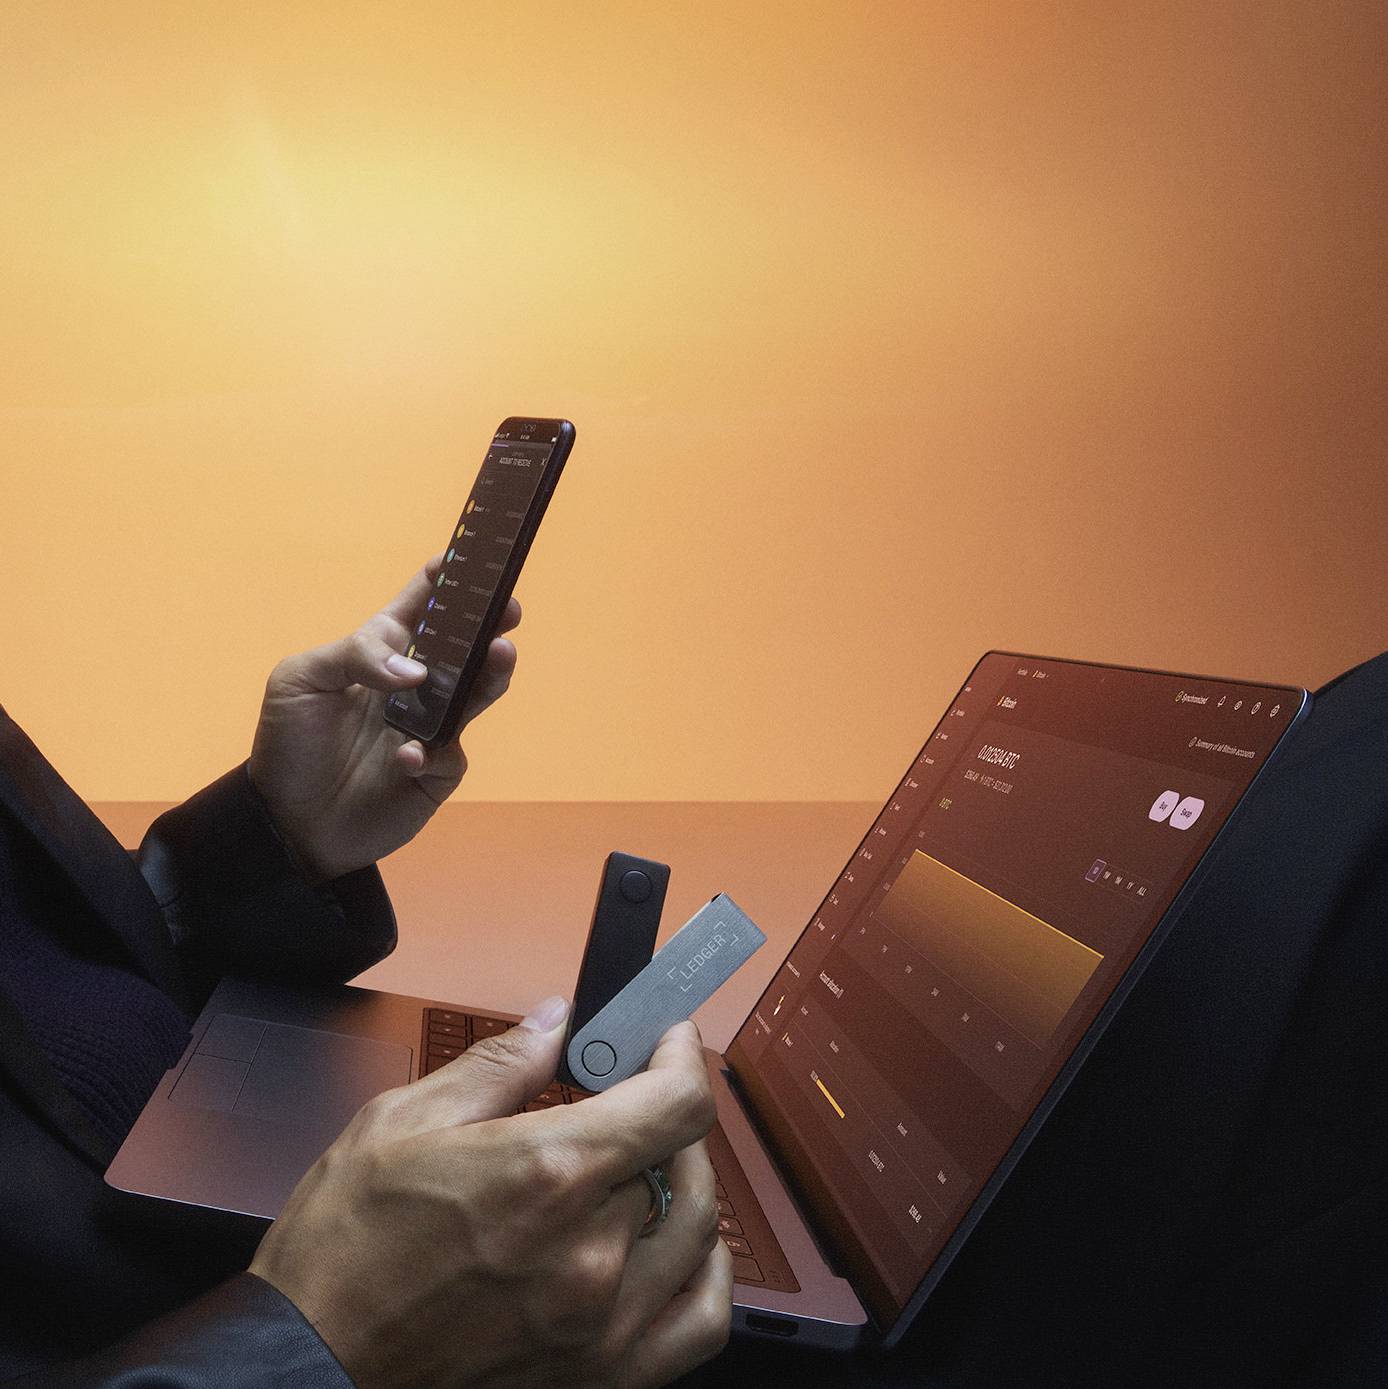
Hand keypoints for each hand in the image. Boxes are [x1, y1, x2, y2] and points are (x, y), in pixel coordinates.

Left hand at [247, 555, 519, 880]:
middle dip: (490, 621)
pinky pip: (449, 754)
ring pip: (478, 691)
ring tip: (500, 655)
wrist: (285, 823)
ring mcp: (430, 727)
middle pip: (465, 644)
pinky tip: (405, 758)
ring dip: (492, 672)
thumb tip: (414, 673)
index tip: (469, 556)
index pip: (421, 604)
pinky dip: (432, 751)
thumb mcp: (300, 680)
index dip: (447, 577)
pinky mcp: (435, 771)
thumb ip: (356, 657)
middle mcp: (414, 684)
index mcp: (380, 651)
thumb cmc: (288, 743)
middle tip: (507, 608)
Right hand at [250, 1006, 731, 1388]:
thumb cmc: (344, 1252)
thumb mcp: (402, 1122)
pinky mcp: (600, 1378)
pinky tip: (679, 1245)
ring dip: (683, 1182)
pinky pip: (698, 1320)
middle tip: (624, 1101)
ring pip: (697, 1231)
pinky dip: (705, 1272)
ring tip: (645, 1163)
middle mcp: (588, 1253)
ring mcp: (600, 1325)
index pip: (675, 1104)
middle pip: (679, 1160)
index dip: (683, 1058)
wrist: (308, 1365)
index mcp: (546, 1174)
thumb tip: (555, 1023)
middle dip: (655, 1117)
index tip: (668, 1042)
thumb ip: (499, 1067)